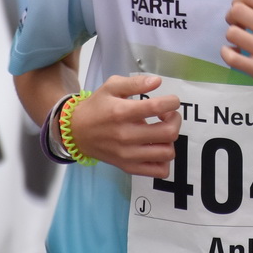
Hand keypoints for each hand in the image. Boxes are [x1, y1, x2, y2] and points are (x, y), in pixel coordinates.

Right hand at [64, 74, 182, 176]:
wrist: (77, 132)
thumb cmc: (97, 106)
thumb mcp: (111, 87)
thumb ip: (135, 82)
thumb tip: (157, 81)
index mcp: (122, 112)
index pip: (157, 107)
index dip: (172, 102)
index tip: (171, 101)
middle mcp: (126, 136)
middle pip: (168, 133)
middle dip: (175, 120)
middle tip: (168, 115)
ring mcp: (128, 155)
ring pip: (167, 153)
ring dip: (170, 140)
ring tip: (161, 132)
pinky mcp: (128, 167)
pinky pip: (158, 171)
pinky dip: (164, 160)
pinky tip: (156, 148)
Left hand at [221, 0, 252, 115]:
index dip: (239, 0)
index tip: (242, 11)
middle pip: (237, 10)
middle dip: (231, 17)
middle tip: (238, 27)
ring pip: (232, 33)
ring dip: (231, 38)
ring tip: (239, 43)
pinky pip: (231, 57)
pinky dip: (227, 54)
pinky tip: (235, 54)